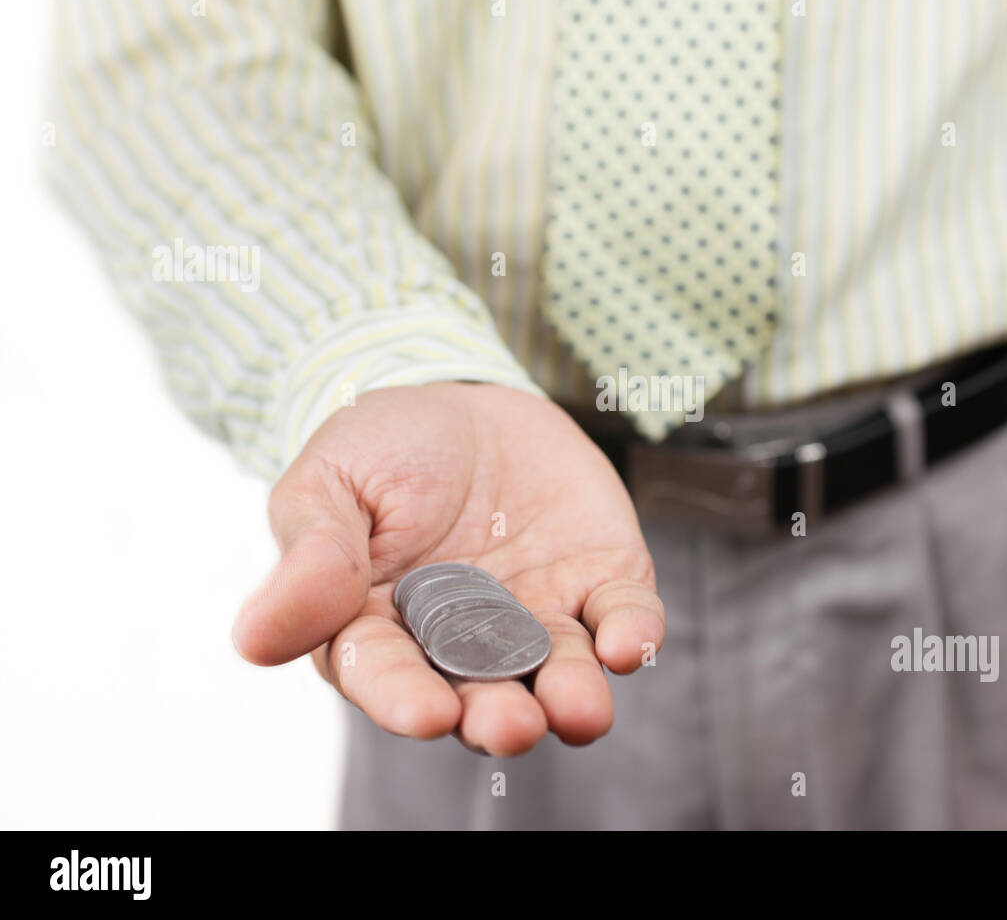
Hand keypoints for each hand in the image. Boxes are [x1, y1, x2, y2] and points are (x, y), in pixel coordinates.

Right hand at [232, 382, 664, 755]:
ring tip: (578, 708)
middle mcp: (464, 643)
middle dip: (497, 716)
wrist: (465, 404)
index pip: (388, 677)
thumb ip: (311, 557)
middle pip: (480, 696)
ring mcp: (537, 617)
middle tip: (511, 725)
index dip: (405, 699)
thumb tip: (254, 640)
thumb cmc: (381, 449)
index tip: (427, 712)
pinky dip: (631, 636)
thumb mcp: (329, 483)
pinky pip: (621, 620)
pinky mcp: (599, 583)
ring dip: (571, 698)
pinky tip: (627, 644)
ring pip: (557, 675)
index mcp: (381, 629)